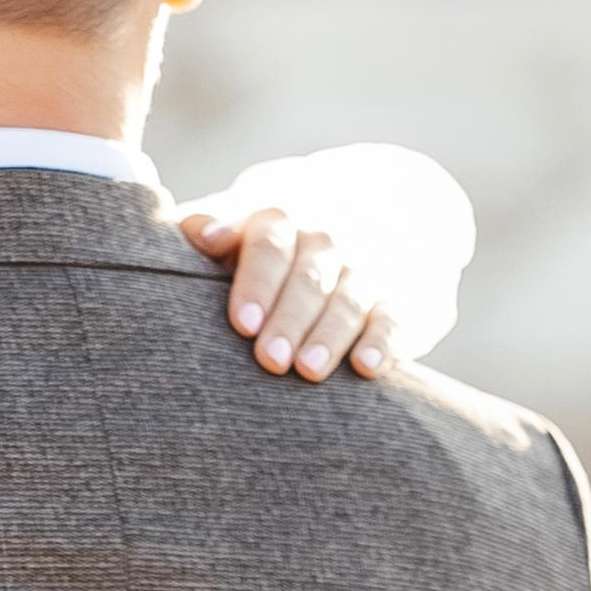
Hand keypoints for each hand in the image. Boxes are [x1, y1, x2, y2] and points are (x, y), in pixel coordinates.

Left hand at [176, 204, 396, 382]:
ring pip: (349, 299)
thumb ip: (210, 227)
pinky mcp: (392, 301)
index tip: (243, 323)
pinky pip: (392, 318)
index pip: (270, 245)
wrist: (344, 224)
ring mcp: (361, 270)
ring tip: (309, 371)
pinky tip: (364, 367)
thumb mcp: (236, 226)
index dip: (257, 284)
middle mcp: (324, 241)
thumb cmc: (263, 242)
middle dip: (290, 319)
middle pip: (309, 277)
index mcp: (280, 220)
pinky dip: (382, 342)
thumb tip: (198, 235)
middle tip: (270, 360)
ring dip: (330, 335)